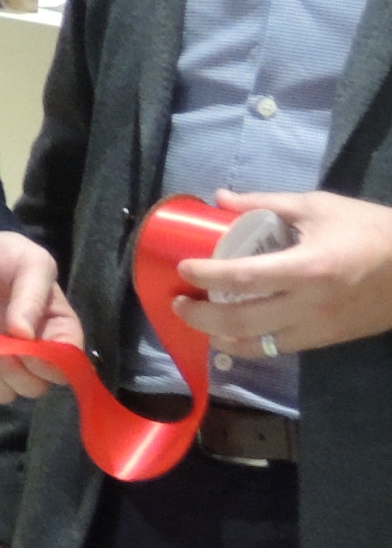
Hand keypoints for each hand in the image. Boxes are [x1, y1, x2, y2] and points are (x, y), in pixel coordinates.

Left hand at [0, 228, 77, 403]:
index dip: (50, 365)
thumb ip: (32, 297)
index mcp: (58, 332)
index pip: (67, 369)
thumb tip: (23, 336)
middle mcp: (32, 355)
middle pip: (35, 389)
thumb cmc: (3, 256)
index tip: (29, 346)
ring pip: (4, 394)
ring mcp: (0, 363)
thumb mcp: (31, 263)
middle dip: (16, 370)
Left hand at [172, 190, 391, 359]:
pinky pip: (280, 349)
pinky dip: (250, 345)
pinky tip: (233, 334)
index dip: (205, 276)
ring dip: (220, 337)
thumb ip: (266, 203)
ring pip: (258, 346)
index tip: (182, 269)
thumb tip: (221, 198)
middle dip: (200, 317)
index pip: (243, 278)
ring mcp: (320, 328)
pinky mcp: (328, 340)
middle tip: (177, 302)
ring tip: (198, 322)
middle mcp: (310, 305)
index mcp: (308, 268)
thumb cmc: (371, 230)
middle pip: (241, 322)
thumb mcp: (320, 207)